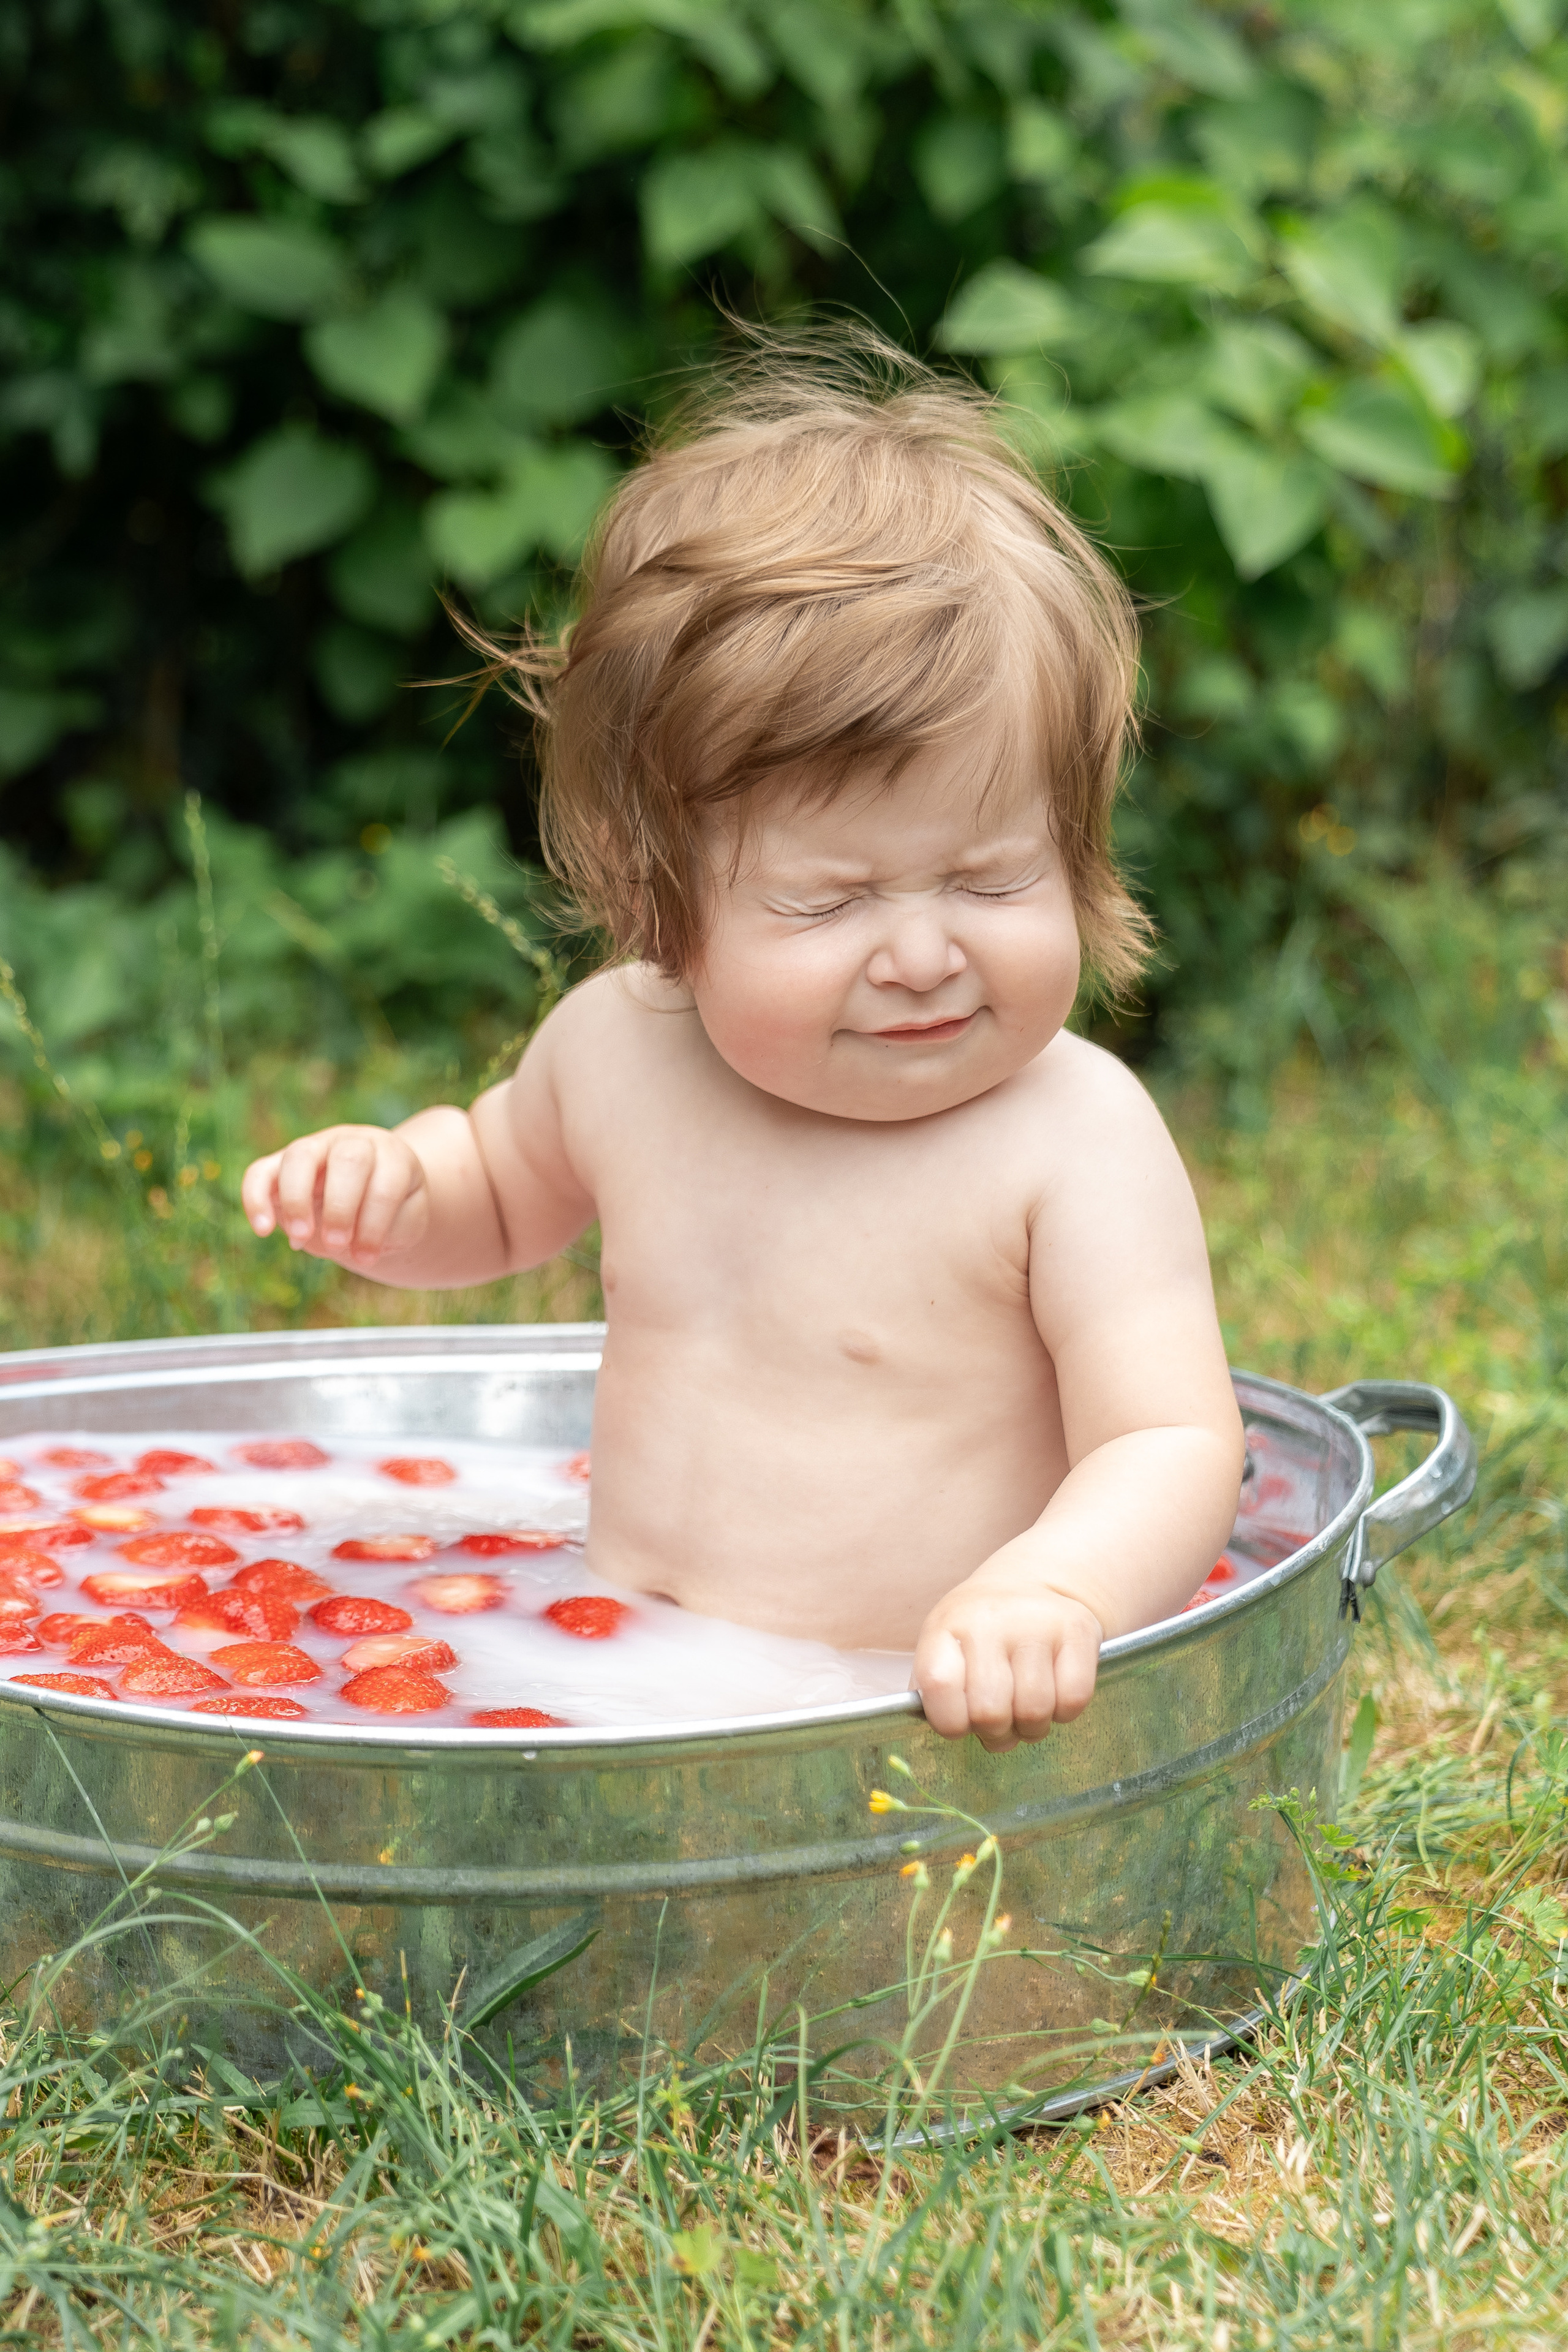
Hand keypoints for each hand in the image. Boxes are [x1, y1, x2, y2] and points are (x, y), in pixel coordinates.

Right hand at [241, 1125, 430, 1267]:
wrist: (371, 1197)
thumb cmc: (392, 1213)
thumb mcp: (404, 1222)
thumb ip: (386, 1228)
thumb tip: (349, 1245)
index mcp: (391, 1156)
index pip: (386, 1181)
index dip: (375, 1223)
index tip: (366, 1258)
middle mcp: (352, 1144)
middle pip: (347, 1158)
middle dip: (341, 1207)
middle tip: (336, 1245)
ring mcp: (316, 1149)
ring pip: (300, 1156)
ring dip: (297, 1199)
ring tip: (300, 1239)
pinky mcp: (280, 1165)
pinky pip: (260, 1171)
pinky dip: (255, 1197)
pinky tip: (263, 1230)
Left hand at [912, 1560, 1102, 1751]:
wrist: (1034, 1583)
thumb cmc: (980, 1633)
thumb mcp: (944, 1648)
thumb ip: (933, 1692)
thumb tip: (943, 1730)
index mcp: (946, 1627)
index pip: (938, 1686)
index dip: (949, 1722)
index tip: (959, 1724)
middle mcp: (989, 1620)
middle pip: (990, 1712)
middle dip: (995, 1734)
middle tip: (999, 1724)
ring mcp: (1036, 1623)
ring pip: (1035, 1712)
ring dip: (1031, 1728)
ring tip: (1025, 1712)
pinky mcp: (1078, 1630)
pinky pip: (1073, 1701)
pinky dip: (1064, 1713)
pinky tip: (1054, 1694)